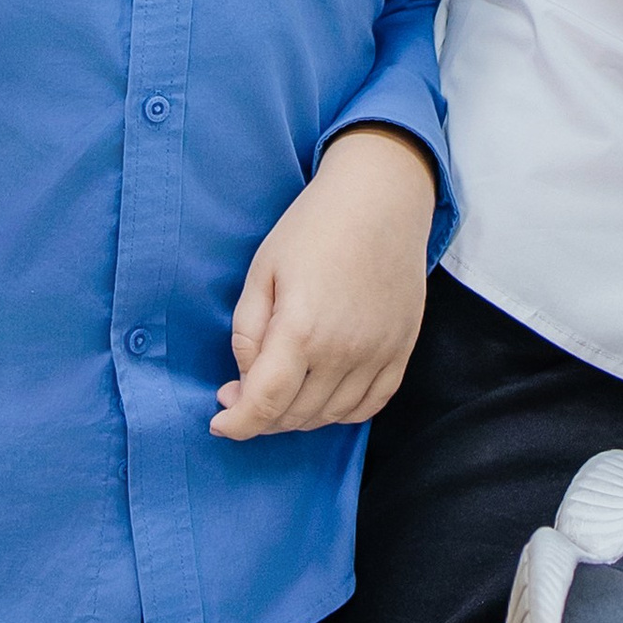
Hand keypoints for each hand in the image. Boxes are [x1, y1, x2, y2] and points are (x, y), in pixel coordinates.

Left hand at [213, 126, 436, 441]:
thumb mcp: (262, 271)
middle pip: (296, 416)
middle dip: (261, 416)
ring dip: (298, 416)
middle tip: (241, 393)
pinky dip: (341, 412)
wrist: (381, 198)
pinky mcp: (402, 350)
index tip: (220, 423)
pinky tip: (320, 393)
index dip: (237, 424)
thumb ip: (247, 333)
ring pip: (331, 416)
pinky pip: (370, 405)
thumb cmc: (314, 227)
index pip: (264, 404)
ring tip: (280, 390)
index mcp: (302, 330)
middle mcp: (344, 351)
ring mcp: (378, 354)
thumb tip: (244, 381)